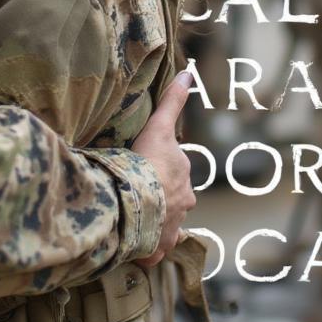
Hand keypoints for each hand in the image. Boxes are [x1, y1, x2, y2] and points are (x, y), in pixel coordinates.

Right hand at [131, 71, 195, 266]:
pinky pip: (153, 249)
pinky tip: (132, 244)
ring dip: (151, 221)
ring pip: (163, 224)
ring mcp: (171, 227)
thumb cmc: (146, 161)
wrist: (135, 200)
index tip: (142, 167)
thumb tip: (189, 72)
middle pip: (172, 198)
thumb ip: (173, 100)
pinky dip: (145, 248)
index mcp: (183, 177)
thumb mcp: (158, 126)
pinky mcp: (157, 248)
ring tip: (131, 217)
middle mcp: (183, 203)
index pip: (174, 171)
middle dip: (158, 196)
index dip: (158, 168)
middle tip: (134, 191)